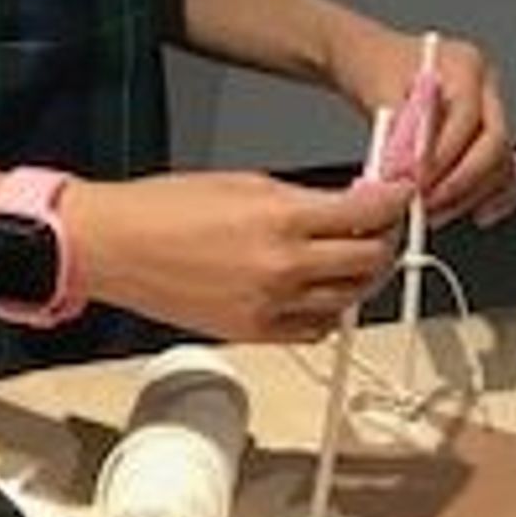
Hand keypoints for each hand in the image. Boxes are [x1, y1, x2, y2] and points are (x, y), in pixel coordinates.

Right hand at [74, 168, 409, 346]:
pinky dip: (328, 310)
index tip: (402, 193)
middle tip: (379, 224)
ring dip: (360, 276)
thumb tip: (346, 206)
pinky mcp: (255, 333)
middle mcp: (283, 267)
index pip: (367, 213)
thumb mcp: (244, 183)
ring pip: (349, 298)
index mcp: (282, 220)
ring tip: (352, 256)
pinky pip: (316, 328)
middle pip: (369, 259)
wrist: (114, 247)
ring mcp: (271, 306)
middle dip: (382, 238)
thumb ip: (302, 199)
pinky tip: (319, 290)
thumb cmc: (163, 209)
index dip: (395, 200)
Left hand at [328, 20, 515, 227]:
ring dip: (470, 195)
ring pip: (501, 163)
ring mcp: (492, 111)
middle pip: (494, 143)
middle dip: (460, 181)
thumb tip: (406, 170)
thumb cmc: (373, 69)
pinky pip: (505, 171)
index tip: (414, 181)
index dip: (442, 156)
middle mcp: (486, 87)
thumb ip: (397, 131)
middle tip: (425, 204)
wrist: (371, 60)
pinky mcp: (488, 137)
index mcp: (464, 64)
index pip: (466, 118)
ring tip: (433, 212)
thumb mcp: (376, 92)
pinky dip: (494, 195)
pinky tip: (478, 213)